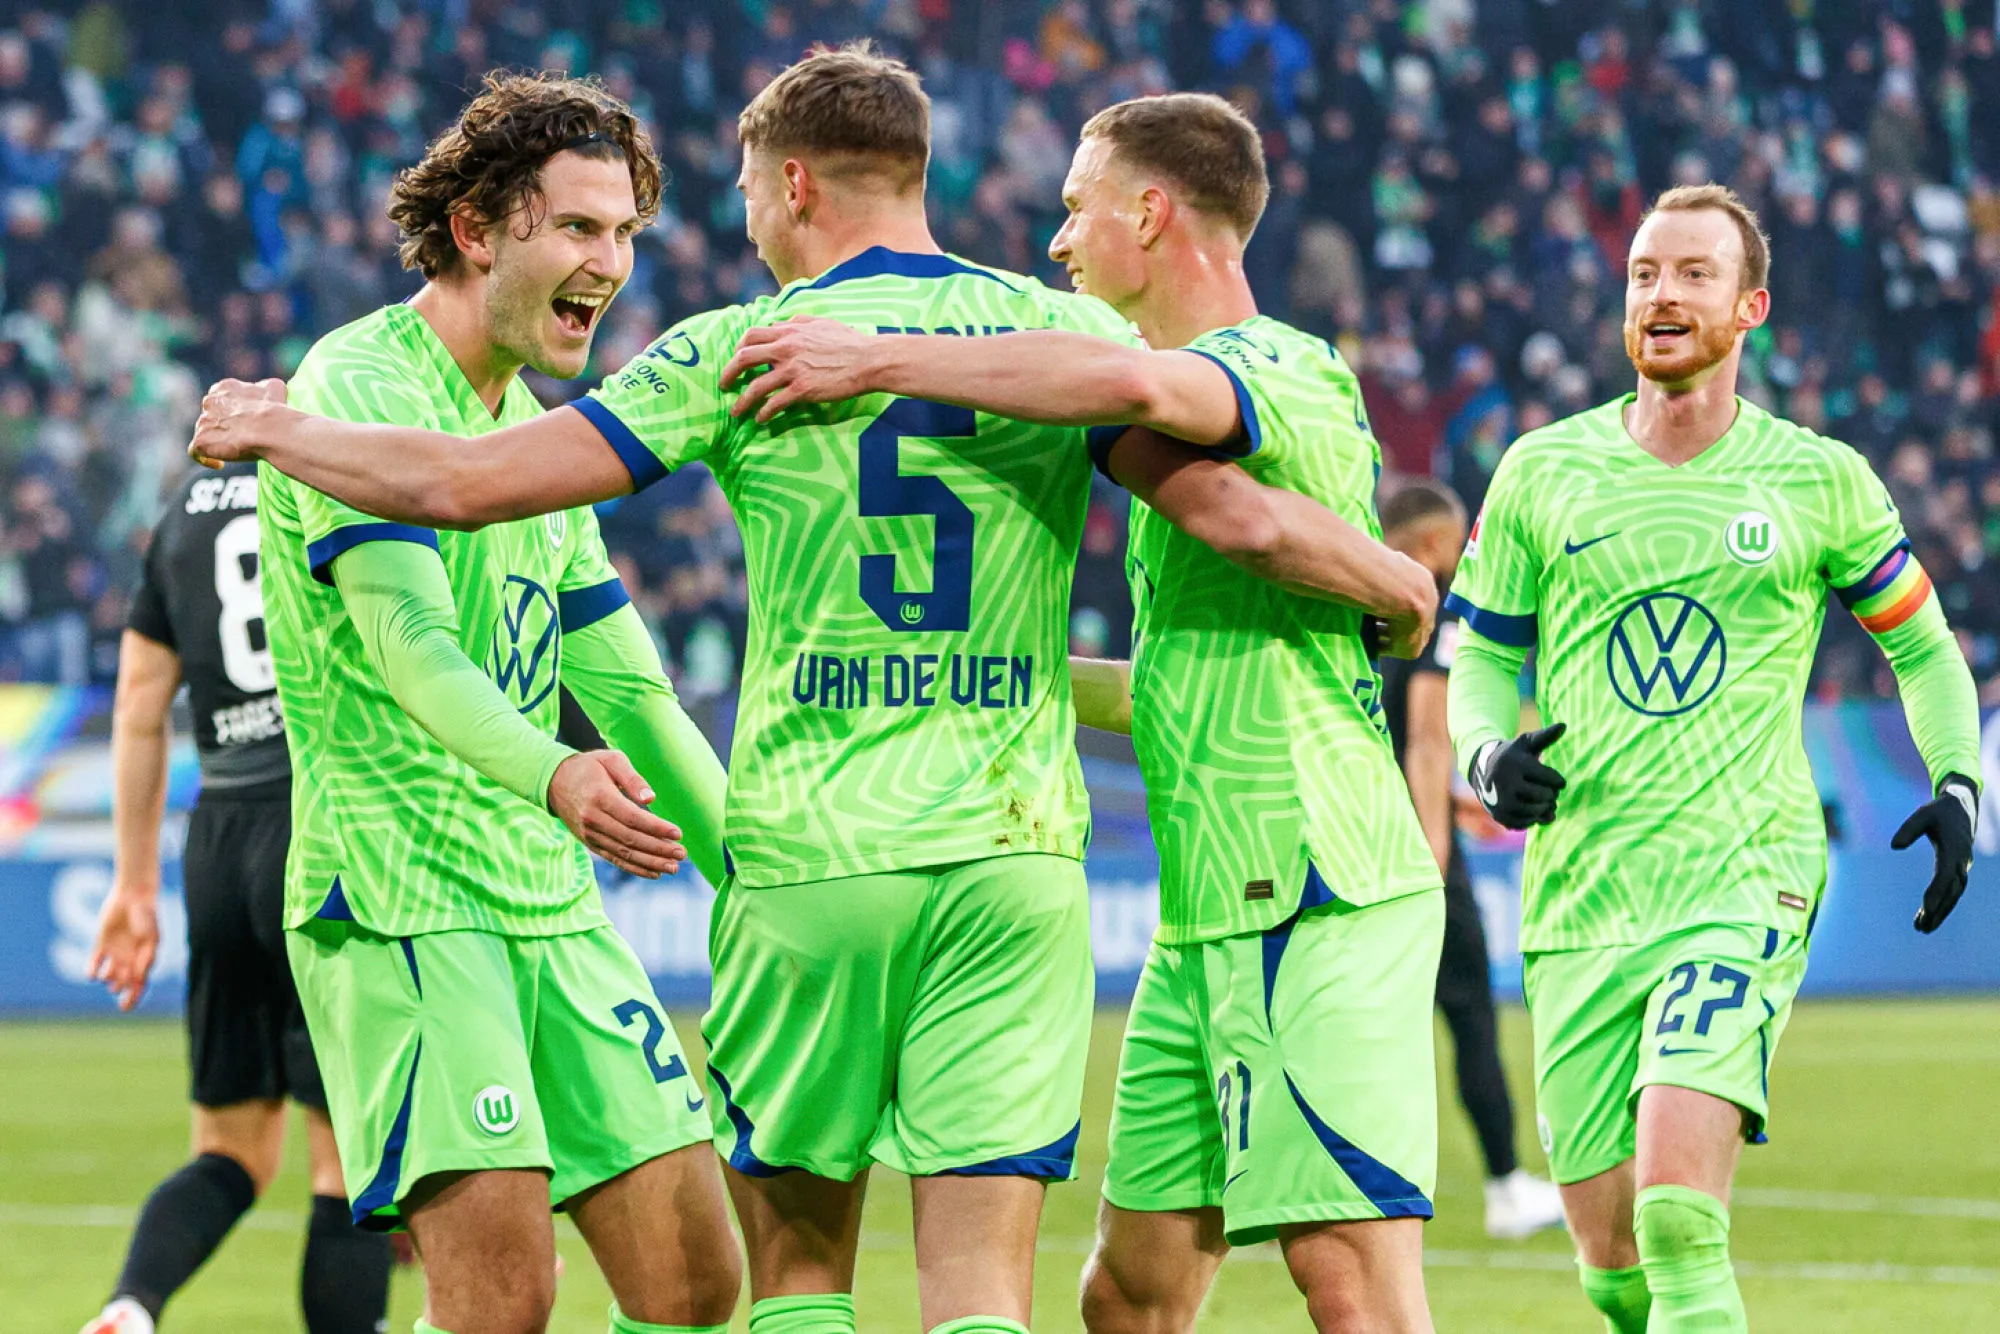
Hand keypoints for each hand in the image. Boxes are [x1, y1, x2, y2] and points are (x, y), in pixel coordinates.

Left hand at [89, 885, 160, 1010]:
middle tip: (119, 986)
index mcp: (145, 959)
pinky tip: (91, 975)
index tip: (125, 1008)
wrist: (133, 896)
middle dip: (120, 988)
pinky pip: (94, 963)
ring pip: (109, 975)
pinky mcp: (101, 944)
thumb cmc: (147, 916)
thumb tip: (140, 978)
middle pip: (123, 983)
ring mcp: (115, 952)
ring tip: (108, 975)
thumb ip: (146, 957)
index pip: (139, 984)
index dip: (133, 997)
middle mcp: (130, 959)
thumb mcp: (151, 938)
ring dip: (108, 979)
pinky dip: (91, 971)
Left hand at [188, 377, 292, 467]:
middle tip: (239, 437)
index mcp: (225, 387)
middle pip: (211, 415)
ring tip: (234, 451)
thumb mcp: (274, 388)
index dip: (232, 411)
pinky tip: (220, 464)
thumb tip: (267, 388)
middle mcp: (210, 401)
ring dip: (217, 441)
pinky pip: (196, 451)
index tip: (243, 421)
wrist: (269, 429)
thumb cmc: (274, 410)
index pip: (222, 398)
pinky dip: (206, 458)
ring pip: (205, 432)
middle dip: (222, 425)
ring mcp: (203, 421)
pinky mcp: (201, 440)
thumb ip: (265, 387)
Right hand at [546, 749, 686, 878]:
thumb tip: (650, 799)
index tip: (678, 833)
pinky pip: (614, 859)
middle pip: (630, 839)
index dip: (656, 828)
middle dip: (658, 849)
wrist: (555, 782)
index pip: (632, 818)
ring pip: (624, 853)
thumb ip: (632, 778)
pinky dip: (635, 868)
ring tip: (673, 867)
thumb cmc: (590, 767)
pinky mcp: (590, 843)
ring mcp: (590, 834)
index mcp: (599, 797)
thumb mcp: (611, 760)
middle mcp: (593, 819)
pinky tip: (654, 873)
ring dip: (650, 863)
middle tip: (682, 853)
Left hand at [721, 317, 878, 421]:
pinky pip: (775, 403)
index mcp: (789, 332)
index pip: (751, 335)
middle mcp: (786, 349)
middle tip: (724, 385)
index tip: (736, 359)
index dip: (738, 348)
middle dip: (729, 373)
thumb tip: (780, 324)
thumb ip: (797, 323)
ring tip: (735, 412)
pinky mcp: (802, 390)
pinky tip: (761, 419)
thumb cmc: (848, 341)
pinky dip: (764, 413)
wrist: (868, 360)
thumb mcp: (820, 323)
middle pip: (745, 358)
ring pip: (756, 386)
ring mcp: (793, 370)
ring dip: (742, 401)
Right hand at [1470, 722, 1567, 829]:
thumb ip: (1545, 736)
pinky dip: (1532, 819)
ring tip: (1544, 802)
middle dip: (1551, 795)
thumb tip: (1563, 725)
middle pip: (1544, 796)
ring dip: (1544, 808)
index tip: (1557, 781)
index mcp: (1516, 764)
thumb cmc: (1512, 755)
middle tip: (1549, 792)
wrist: (1482, 770)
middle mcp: (1506, 783)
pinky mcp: (1498, 815)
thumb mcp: (1526, 743)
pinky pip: (1524, 823)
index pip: (1552, 779)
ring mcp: (1500, 800)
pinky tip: (1533, 810)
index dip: (1559, 781)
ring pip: (1535, 811)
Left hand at [1894, 775, 1976, 932]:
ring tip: (1921, 928)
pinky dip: (1941, 904)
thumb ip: (1909, 828)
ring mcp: (1963, 868)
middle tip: (1921, 927)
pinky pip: (1951, 892)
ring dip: (1940, 913)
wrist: (1963, 809)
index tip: (1926, 907)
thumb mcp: (1923, 814)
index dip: (1936, 891)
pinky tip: (1927, 916)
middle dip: (1938, 910)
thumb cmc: (1939, 812)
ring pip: (1953, 895)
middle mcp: (1962, 862)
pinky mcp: (1959, 871)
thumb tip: (1894, 846)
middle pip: (1951, 891)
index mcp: (1954, 848)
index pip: (1945, 874)